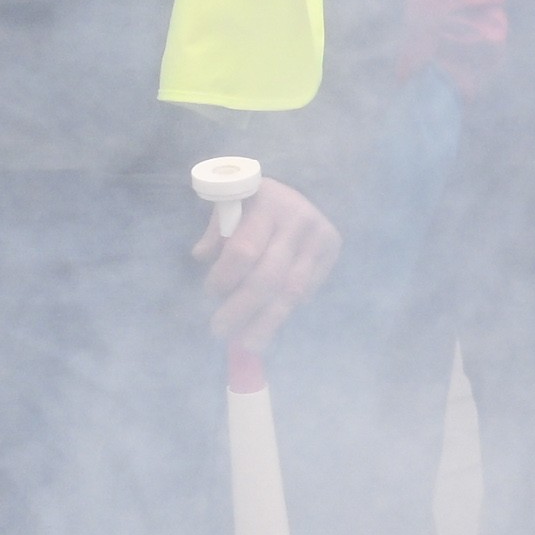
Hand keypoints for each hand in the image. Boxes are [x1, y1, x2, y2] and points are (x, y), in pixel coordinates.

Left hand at [198, 179, 337, 349]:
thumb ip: (217, 232)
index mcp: (265, 202)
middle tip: (220, 331)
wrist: (298, 190)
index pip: (244, 250)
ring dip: (267, 322)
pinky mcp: (333, 249)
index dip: (225, 277)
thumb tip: (201, 258)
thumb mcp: (231, 205)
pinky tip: (269, 322)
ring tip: (247, 344)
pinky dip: (287, 309)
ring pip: (292, 291)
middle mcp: (297, 218)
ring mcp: (318, 236)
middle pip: (269, 276)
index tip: (210, 293)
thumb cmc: (253, 201)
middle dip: (242, 309)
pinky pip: (307, 290)